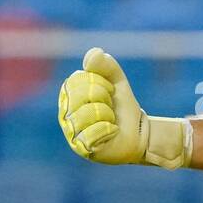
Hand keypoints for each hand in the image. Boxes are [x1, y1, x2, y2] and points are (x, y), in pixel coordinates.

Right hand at [57, 48, 190, 167]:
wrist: (138, 132)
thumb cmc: (121, 107)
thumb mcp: (117, 81)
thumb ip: (106, 65)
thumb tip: (94, 54)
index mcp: (69, 94)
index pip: (77, 79)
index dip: (100, 82)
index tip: (110, 91)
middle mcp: (65, 113)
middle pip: (80, 95)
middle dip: (104, 97)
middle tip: (111, 106)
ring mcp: (72, 132)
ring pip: (86, 114)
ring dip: (107, 115)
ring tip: (110, 120)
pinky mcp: (82, 148)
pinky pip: (91, 134)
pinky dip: (108, 130)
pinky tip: (111, 132)